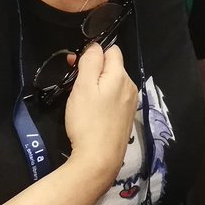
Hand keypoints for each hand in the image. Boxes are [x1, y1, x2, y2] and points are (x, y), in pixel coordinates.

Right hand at [64, 43, 138, 180]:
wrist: (99, 159)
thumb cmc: (87, 121)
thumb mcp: (83, 87)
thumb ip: (91, 62)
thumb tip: (95, 46)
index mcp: (121, 76)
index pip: (112, 50)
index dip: (93, 52)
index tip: (76, 63)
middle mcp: (130, 87)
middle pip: (113, 67)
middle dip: (94, 69)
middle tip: (73, 81)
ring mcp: (130, 104)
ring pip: (113, 84)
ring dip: (98, 85)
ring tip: (81, 98)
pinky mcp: (126, 118)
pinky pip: (114, 99)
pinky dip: (103, 99)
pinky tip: (92, 112)